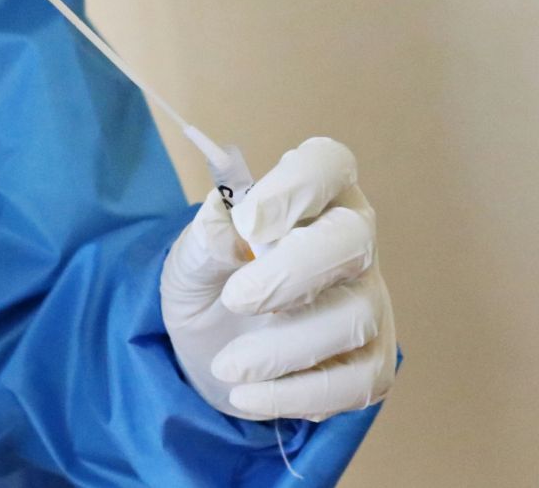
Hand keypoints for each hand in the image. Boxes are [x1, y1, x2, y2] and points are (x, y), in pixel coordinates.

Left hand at [160, 138, 395, 420]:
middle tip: (235, 300)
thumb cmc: (210, 281)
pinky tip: (248, 397)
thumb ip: (205, 237)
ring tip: (227, 367)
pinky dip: (300, 396)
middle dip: (292, 272)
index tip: (251, 222)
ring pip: (355, 317)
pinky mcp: (371, 360)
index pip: (327, 163)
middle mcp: (350, 239)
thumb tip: (227, 224)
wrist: (210, 348)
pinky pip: (359, 381)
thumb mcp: (188, 258)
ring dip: (282, 348)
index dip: (298, 185)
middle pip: (352, 239)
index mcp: (310, 194)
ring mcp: (368, 299)